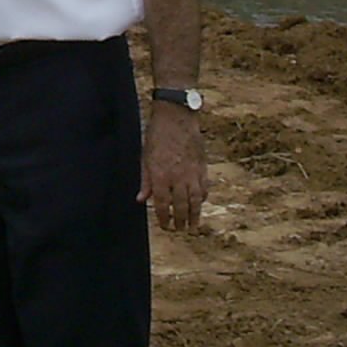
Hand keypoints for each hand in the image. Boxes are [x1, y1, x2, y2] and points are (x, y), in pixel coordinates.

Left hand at [139, 103, 206, 231]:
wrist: (176, 117)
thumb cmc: (157, 135)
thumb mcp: (145, 156)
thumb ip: (145, 180)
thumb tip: (141, 199)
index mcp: (160, 175)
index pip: (162, 204)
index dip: (163, 218)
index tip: (165, 227)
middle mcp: (177, 177)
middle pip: (180, 206)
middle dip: (180, 221)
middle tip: (179, 230)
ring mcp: (192, 173)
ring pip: (195, 201)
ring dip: (194, 216)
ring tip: (193, 226)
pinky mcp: (203, 167)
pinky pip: (204, 188)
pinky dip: (203, 199)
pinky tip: (200, 204)